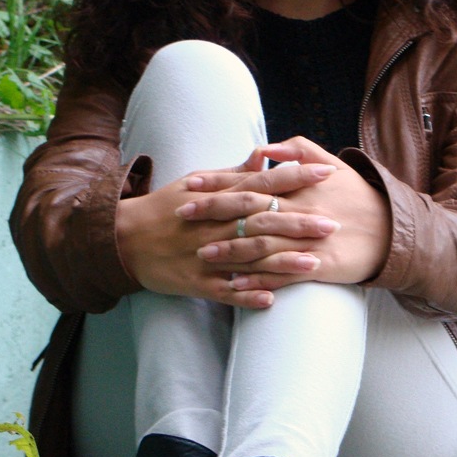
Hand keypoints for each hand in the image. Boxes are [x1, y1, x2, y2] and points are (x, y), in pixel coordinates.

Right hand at [116, 161, 337, 308]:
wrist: (123, 238)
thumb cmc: (165, 207)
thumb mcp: (195, 182)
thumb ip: (233, 173)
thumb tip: (263, 156)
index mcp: (218, 198)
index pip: (262, 184)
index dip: (294, 178)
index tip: (325, 173)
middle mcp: (214, 226)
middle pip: (262, 221)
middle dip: (298, 222)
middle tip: (332, 224)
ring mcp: (205, 256)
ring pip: (248, 258)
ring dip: (281, 262)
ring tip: (313, 264)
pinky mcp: (195, 282)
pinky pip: (223, 291)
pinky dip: (245, 295)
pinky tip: (270, 300)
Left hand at [180, 137, 391, 289]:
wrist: (392, 232)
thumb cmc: (357, 196)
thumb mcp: (331, 164)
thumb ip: (298, 151)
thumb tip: (265, 148)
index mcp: (300, 186)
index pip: (251, 181)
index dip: (219, 182)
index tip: (190, 184)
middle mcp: (300, 212)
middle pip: (249, 212)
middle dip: (214, 213)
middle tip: (183, 214)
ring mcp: (308, 241)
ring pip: (262, 245)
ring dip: (230, 250)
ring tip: (201, 253)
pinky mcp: (318, 267)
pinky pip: (282, 276)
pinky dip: (257, 281)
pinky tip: (234, 285)